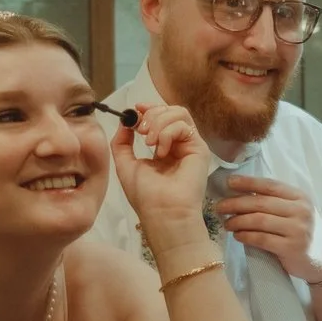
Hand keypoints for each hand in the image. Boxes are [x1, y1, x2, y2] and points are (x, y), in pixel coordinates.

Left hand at [113, 104, 210, 248]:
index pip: (161, 117)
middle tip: (141, 131)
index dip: (148, 109)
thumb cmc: (145, 194)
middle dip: (152, 115)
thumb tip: (125, 122)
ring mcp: (190, 146)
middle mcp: (179, 145)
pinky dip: (168, 133)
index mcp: (164, 148)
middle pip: (170, 110)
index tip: (135, 109)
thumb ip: (122, 142)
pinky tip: (162, 152)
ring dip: (159, 122)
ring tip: (149, 142)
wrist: (162, 211)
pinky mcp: (200, 148)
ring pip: (179, 113)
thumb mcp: (125, 164)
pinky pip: (184, 126)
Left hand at [214, 176, 321, 281]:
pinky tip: (237, 236)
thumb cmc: (304, 233)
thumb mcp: (297, 212)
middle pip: (261, 203)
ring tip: (226, 223)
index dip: (248, 182)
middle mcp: (301, 210)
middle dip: (236, 203)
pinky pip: (262, 239)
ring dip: (238, 221)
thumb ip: (277, 202)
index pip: (270, 185)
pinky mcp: (291, 248)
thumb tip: (242, 193)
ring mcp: (297, 229)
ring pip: (259, 220)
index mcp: (301, 197)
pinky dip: (246, 236)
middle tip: (219, 207)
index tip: (229, 183)